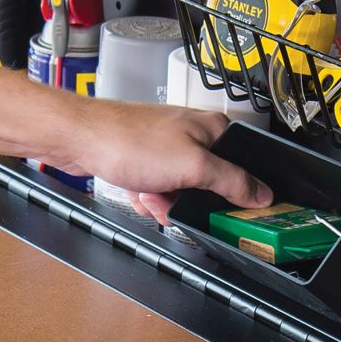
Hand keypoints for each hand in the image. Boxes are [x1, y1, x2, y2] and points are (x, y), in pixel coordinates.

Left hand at [61, 102, 270, 223]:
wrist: (80, 139)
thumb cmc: (128, 140)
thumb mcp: (193, 166)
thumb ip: (232, 181)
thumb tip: (261, 193)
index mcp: (214, 130)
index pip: (245, 166)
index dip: (240, 193)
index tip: (233, 211)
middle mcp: (193, 136)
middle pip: (210, 184)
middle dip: (189, 201)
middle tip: (174, 199)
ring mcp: (168, 148)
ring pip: (181, 192)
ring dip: (164, 201)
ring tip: (149, 192)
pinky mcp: (146, 161)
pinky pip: (158, 191)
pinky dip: (148, 197)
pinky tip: (137, 190)